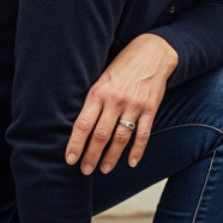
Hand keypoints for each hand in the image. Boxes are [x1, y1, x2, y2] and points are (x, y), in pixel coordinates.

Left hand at [66, 33, 178, 174]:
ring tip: (104, 168)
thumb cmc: (123, 65)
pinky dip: (137, 150)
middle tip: (85, 170)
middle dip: (91, 155)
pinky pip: (143, 134)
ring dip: (111, 156)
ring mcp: (134, 105)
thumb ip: (93, 100)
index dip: (76, 144)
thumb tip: (80, 126)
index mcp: (98, 93)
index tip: (70, 159)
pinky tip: (131, 162)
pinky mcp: (150, 108)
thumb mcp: (101, 78)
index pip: (83, 124)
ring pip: (120, 138)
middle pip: (100, 135)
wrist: (152, 52)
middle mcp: (115, 100)